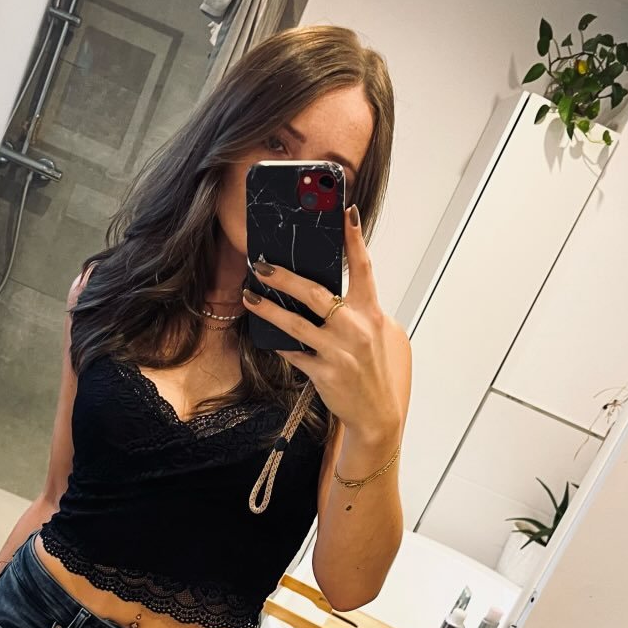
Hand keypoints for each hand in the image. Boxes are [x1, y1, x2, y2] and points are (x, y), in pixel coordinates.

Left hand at [241, 204, 407, 445]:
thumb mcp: (375, 335)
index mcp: (372, 313)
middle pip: (316, 292)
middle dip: (284, 277)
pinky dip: (278, 343)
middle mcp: (357, 328)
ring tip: (250, 296)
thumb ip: (357, 311)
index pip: (363, 268)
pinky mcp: (325, 372)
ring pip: (296, 322)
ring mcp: (340, 351)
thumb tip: (324, 292)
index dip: (354, 239)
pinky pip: (293, 352)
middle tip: (261, 265)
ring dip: (269, 308)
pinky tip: (264, 333)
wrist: (377, 414)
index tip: (345, 212)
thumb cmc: (373, 371)